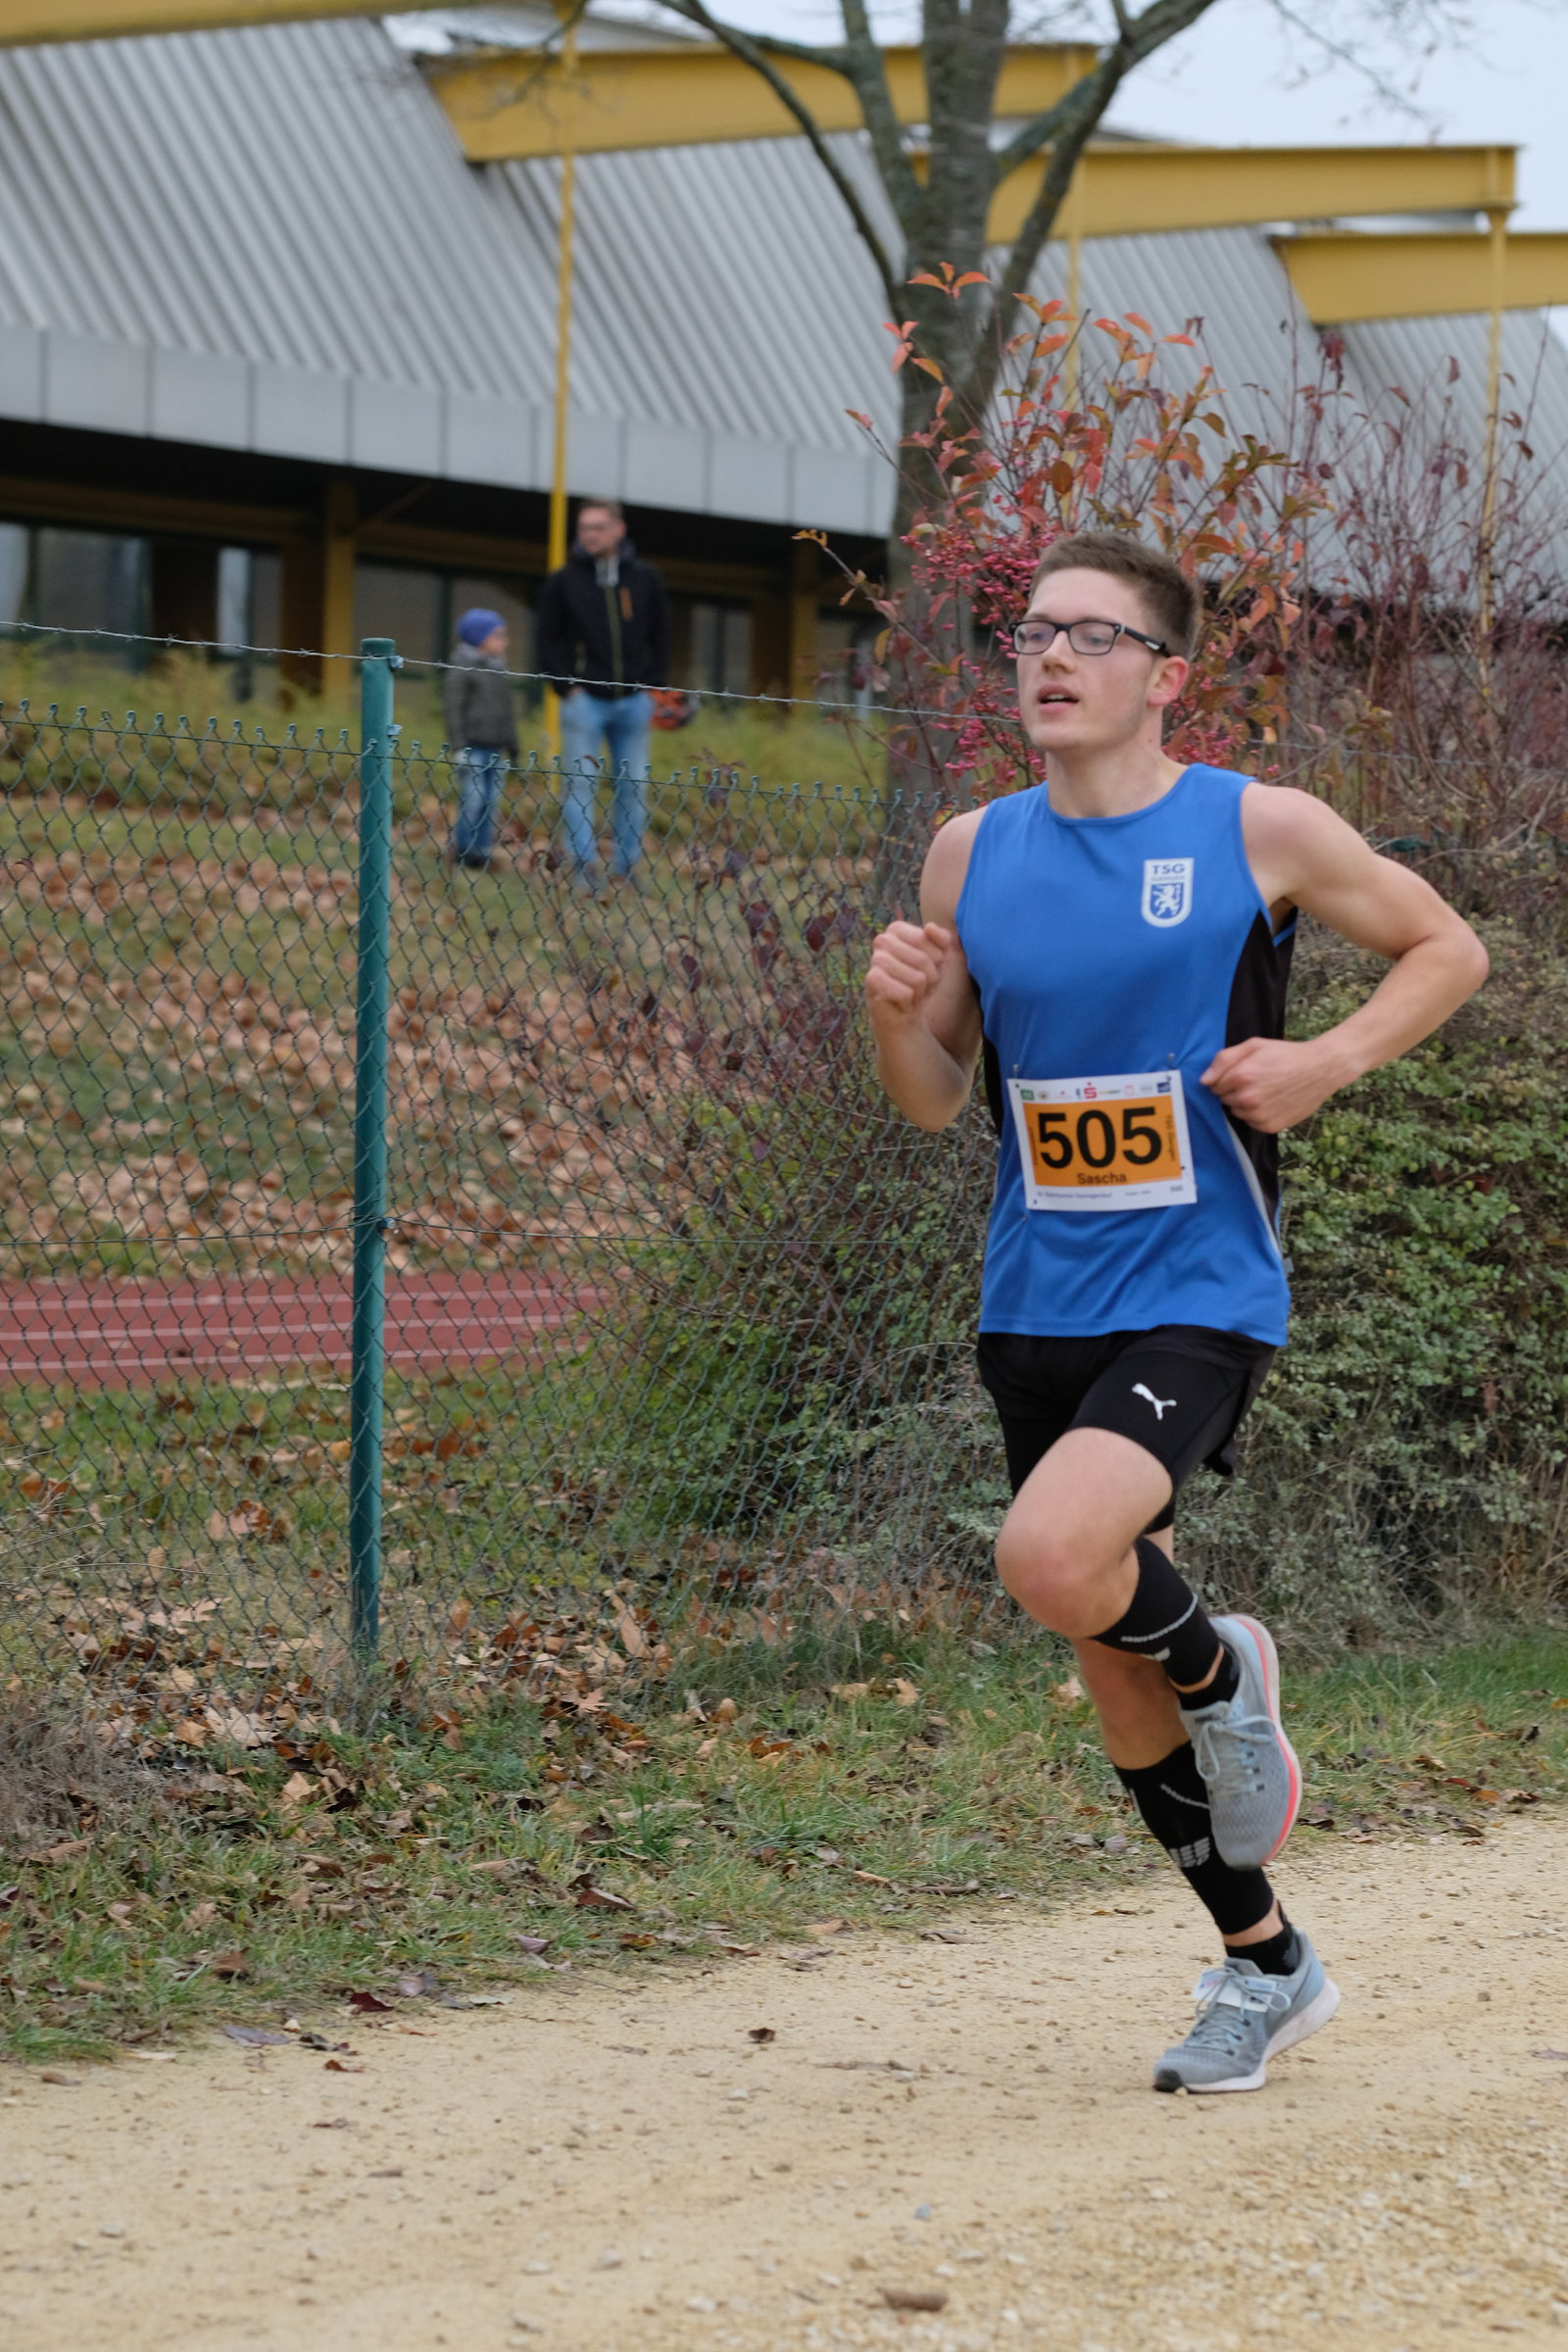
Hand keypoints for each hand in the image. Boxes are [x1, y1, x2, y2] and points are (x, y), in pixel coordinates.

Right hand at [864, 919, 952, 1024]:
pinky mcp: (872, 981)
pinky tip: (900, 1001)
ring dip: (919, 991)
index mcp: (896, 929)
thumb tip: (929, 927)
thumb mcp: (942, 958)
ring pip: (917, 978)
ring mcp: (875, 960)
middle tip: (918, 984)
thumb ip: (943, 938)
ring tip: (909, 992)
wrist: (903, 1013)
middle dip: (929, 978)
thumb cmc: (922, 982)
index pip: (927, 939)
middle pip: (922, 959)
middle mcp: (882, 940)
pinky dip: (909, 1002)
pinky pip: (906, 993)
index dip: (937, 959)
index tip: (927, 968)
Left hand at [1200, 1035, 1346, 1132]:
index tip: (1241, 1072)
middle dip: (1234, 1091)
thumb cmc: (1286, 1054)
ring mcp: (1259, 1115)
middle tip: (1256, 1080)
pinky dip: (1257, 1114)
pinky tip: (1272, 1101)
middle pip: (1224, 1100)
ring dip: (1244, 1104)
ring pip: (1236, 1112)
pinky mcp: (1269, 1126)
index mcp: (1241, 1076)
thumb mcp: (1254, 1045)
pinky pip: (1251, 1122)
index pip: (1213, 1085)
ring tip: (1266, 1090)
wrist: (1320, 1069)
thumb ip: (1224, 1059)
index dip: (1225, 1078)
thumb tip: (1204, 1080)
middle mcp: (1247, 1099)